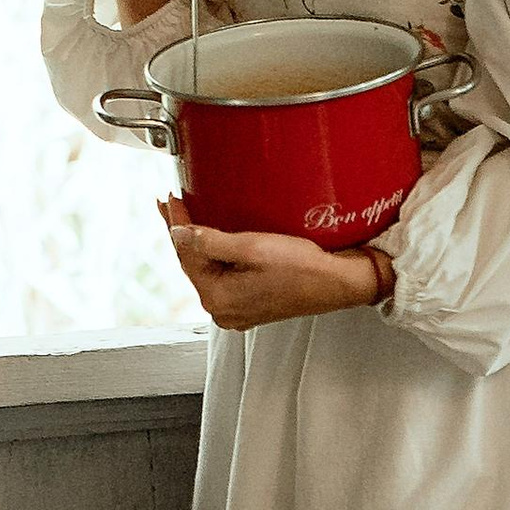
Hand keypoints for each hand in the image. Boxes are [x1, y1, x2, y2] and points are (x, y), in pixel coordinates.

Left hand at [162, 198, 386, 330]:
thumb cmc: (303, 268)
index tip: (171, 198)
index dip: (177, 223)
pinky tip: (214, 240)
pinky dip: (216, 256)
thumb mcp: (252, 248)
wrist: (338, 283)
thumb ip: (209, 241)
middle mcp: (223, 311)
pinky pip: (223, 276)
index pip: (187, 255)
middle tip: (172, 204)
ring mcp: (236, 310)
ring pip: (208, 270)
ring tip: (187, 218)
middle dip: (184, 233)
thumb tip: (178, 233)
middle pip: (194, 264)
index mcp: (219, 299)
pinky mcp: (250, 304)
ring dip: (199, 244)